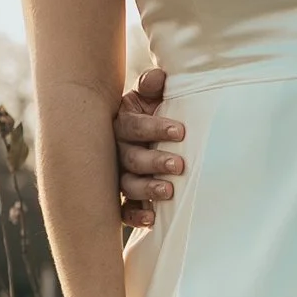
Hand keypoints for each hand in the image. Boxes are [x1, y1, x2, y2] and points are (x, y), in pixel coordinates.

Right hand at [115, 69, 188, 229]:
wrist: (143, 137)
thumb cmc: (151, 115)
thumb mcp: (151, 98)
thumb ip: (153, 86)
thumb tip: (158, 77)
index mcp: (121, 124)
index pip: (133, 126)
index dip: (154, 128)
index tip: (180, 131)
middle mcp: (115, 150)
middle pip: (130, 158)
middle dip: (154, 162)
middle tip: (179, 165)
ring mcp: (116, 175)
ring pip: (127, 184)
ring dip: (147, 189)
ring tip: (168, 192)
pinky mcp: (121, 198)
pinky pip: (123, 211)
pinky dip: (135, 216)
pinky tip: (151, 219)